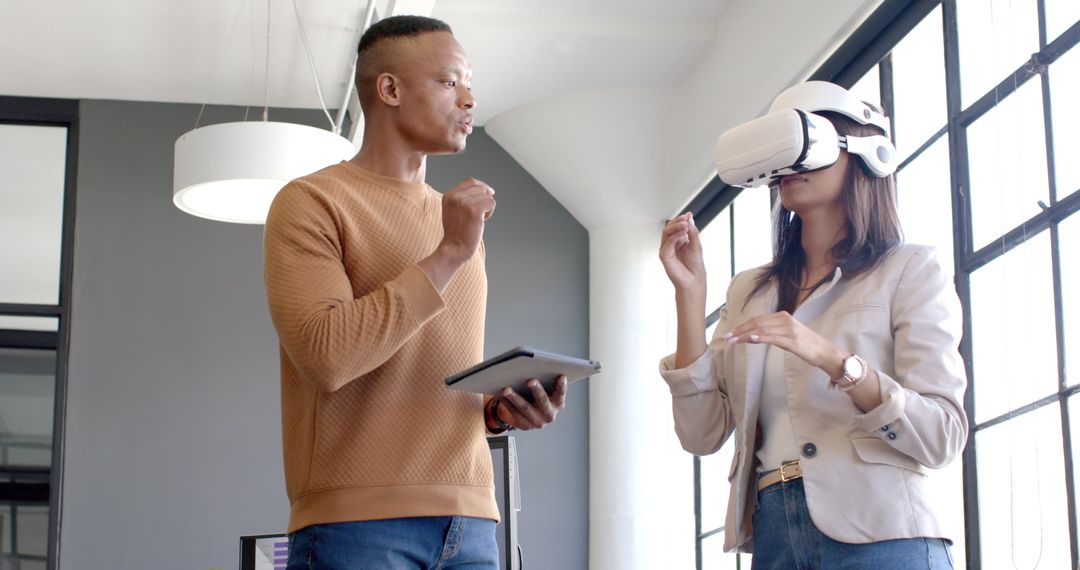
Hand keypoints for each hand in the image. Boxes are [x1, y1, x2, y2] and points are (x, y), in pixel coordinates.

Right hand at [438, 177, 495, 263]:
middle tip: (480, 214)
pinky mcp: (474, 210)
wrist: (454, 248)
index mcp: (449, 195)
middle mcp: (455, 197)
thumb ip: (464, 198)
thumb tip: (487, 189)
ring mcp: (464, 203)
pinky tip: (482, 221)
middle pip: (480, 188)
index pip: (470, 181)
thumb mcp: (454, 210)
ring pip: (487, 196)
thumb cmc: (457, 232)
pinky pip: (491, 203)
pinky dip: (490, 213)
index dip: (482, 186)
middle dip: (485, 199)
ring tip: (478, 219)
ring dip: (487, 208)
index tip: (490, 193)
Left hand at [495, 376, 567, 429]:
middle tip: (530, 380)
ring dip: (515, 398)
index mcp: (558, 404)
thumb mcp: (548, 391)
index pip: (561, 394)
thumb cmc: (541, 397)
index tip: (561, 376)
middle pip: (543, 401)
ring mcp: (537, 422)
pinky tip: (500, 394)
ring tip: (506, 389)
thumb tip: (535, 367)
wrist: (535, 417)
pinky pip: (514, 413)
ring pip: (525, 408)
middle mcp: (549, 415)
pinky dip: (506, 402)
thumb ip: (547, 381)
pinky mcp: (525, 425)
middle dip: (536, 390)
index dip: (561, 386)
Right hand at [659, 213, 705, 294]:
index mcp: (678, 241)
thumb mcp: (696, 244)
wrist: (694, 280)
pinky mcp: (664, 256)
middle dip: (678, 221)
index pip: (676, 226)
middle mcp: (671, 244)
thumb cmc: (695, 266)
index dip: (681, 219)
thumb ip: (692, 232)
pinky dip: (675, 236)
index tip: (689, 215)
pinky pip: (667, 242)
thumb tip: (689, 218)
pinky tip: (683, 234)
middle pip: (669, 227)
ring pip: (666, 232)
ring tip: (685, 225)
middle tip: (686, 219)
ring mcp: (666, 250)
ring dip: (676, 226)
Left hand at [724, 311, 845, 376]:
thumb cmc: (806, 345)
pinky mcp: (792, 341)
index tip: (731, 332)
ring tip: (733, 340)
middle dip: (740, 330)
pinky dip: (761, 338)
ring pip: (762, 330)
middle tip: (727, 337)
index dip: (743, 326)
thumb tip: (751, 337)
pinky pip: (773, 338)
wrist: (825, 351)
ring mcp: (789, 330)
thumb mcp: (786, 336)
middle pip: (757, 323)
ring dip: (745, 336)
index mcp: (782, 317)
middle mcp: (784, 320)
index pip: (758, 320)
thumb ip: (771, 333)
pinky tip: (751, 340)